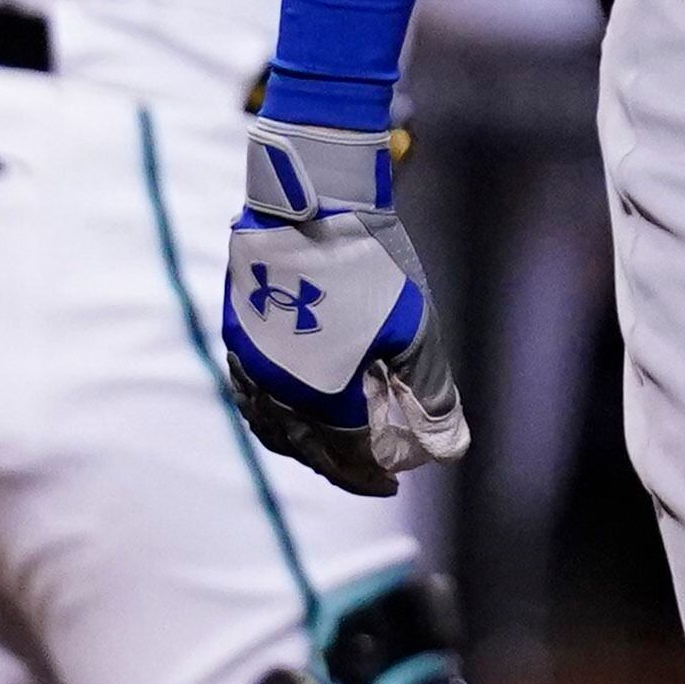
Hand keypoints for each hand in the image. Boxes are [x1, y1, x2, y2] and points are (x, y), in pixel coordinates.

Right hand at [218, 117, 467, 498]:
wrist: (316, 201)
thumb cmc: (374, 266)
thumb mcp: (416, 332)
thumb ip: (431, 396)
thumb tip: (447, 448)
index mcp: (317, 396)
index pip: (344, 456)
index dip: (370, 474)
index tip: (392, 482)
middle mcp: (273, 387)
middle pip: (304, 445)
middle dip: (337, 463)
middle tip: (366, 471)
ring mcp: (249, 359)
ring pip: (269, 422)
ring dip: (302, 441)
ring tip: (329, 444)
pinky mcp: (237, 331)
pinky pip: (250, 390)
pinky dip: (273, 410)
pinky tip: (293, 403)